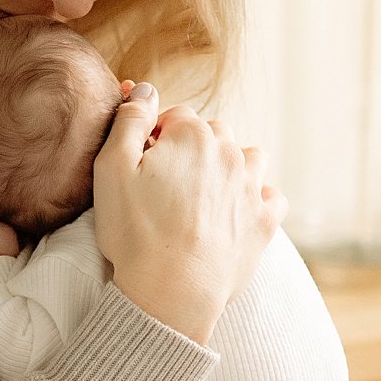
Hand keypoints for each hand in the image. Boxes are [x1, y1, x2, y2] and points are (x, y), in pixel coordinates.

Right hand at [93, 83, 286, 344]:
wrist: (172, 291)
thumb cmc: (135, 231)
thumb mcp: (111, 168)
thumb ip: (128, 120)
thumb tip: (145, 89)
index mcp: (193, 135)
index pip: (175, 115)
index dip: (155, 135)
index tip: (141, 163)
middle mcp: (230, 153)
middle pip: (212, 133)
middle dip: (191, 148)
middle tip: (165, 183)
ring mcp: (251, 187)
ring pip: (247, 156)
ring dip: (228, 165)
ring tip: (202, 194)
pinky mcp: (264, 221)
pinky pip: (270, 194)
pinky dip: (255, 197)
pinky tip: (234, 210)